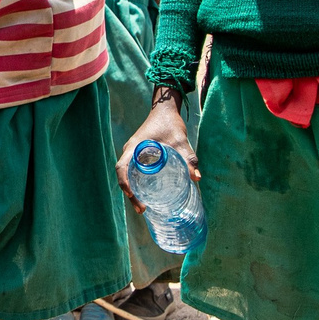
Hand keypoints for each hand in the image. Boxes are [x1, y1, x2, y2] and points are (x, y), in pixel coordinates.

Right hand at [120, 91, 196, 210]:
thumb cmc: (170, 123)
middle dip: (130, 194)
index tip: (133, 195)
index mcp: (134, 147)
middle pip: (124, 175)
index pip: (121, 167)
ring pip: (127, 174)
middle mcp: (130, 151)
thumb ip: (188, 158)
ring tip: (143, 206)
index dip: (124, 183)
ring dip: (132, 190)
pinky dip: (136, 183)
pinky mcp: (138, 154)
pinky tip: (147, 193)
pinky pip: (133, 171)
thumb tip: (197, 178)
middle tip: (142, 209)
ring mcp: (133, 153)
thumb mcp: (180, 140)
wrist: (165, 110)